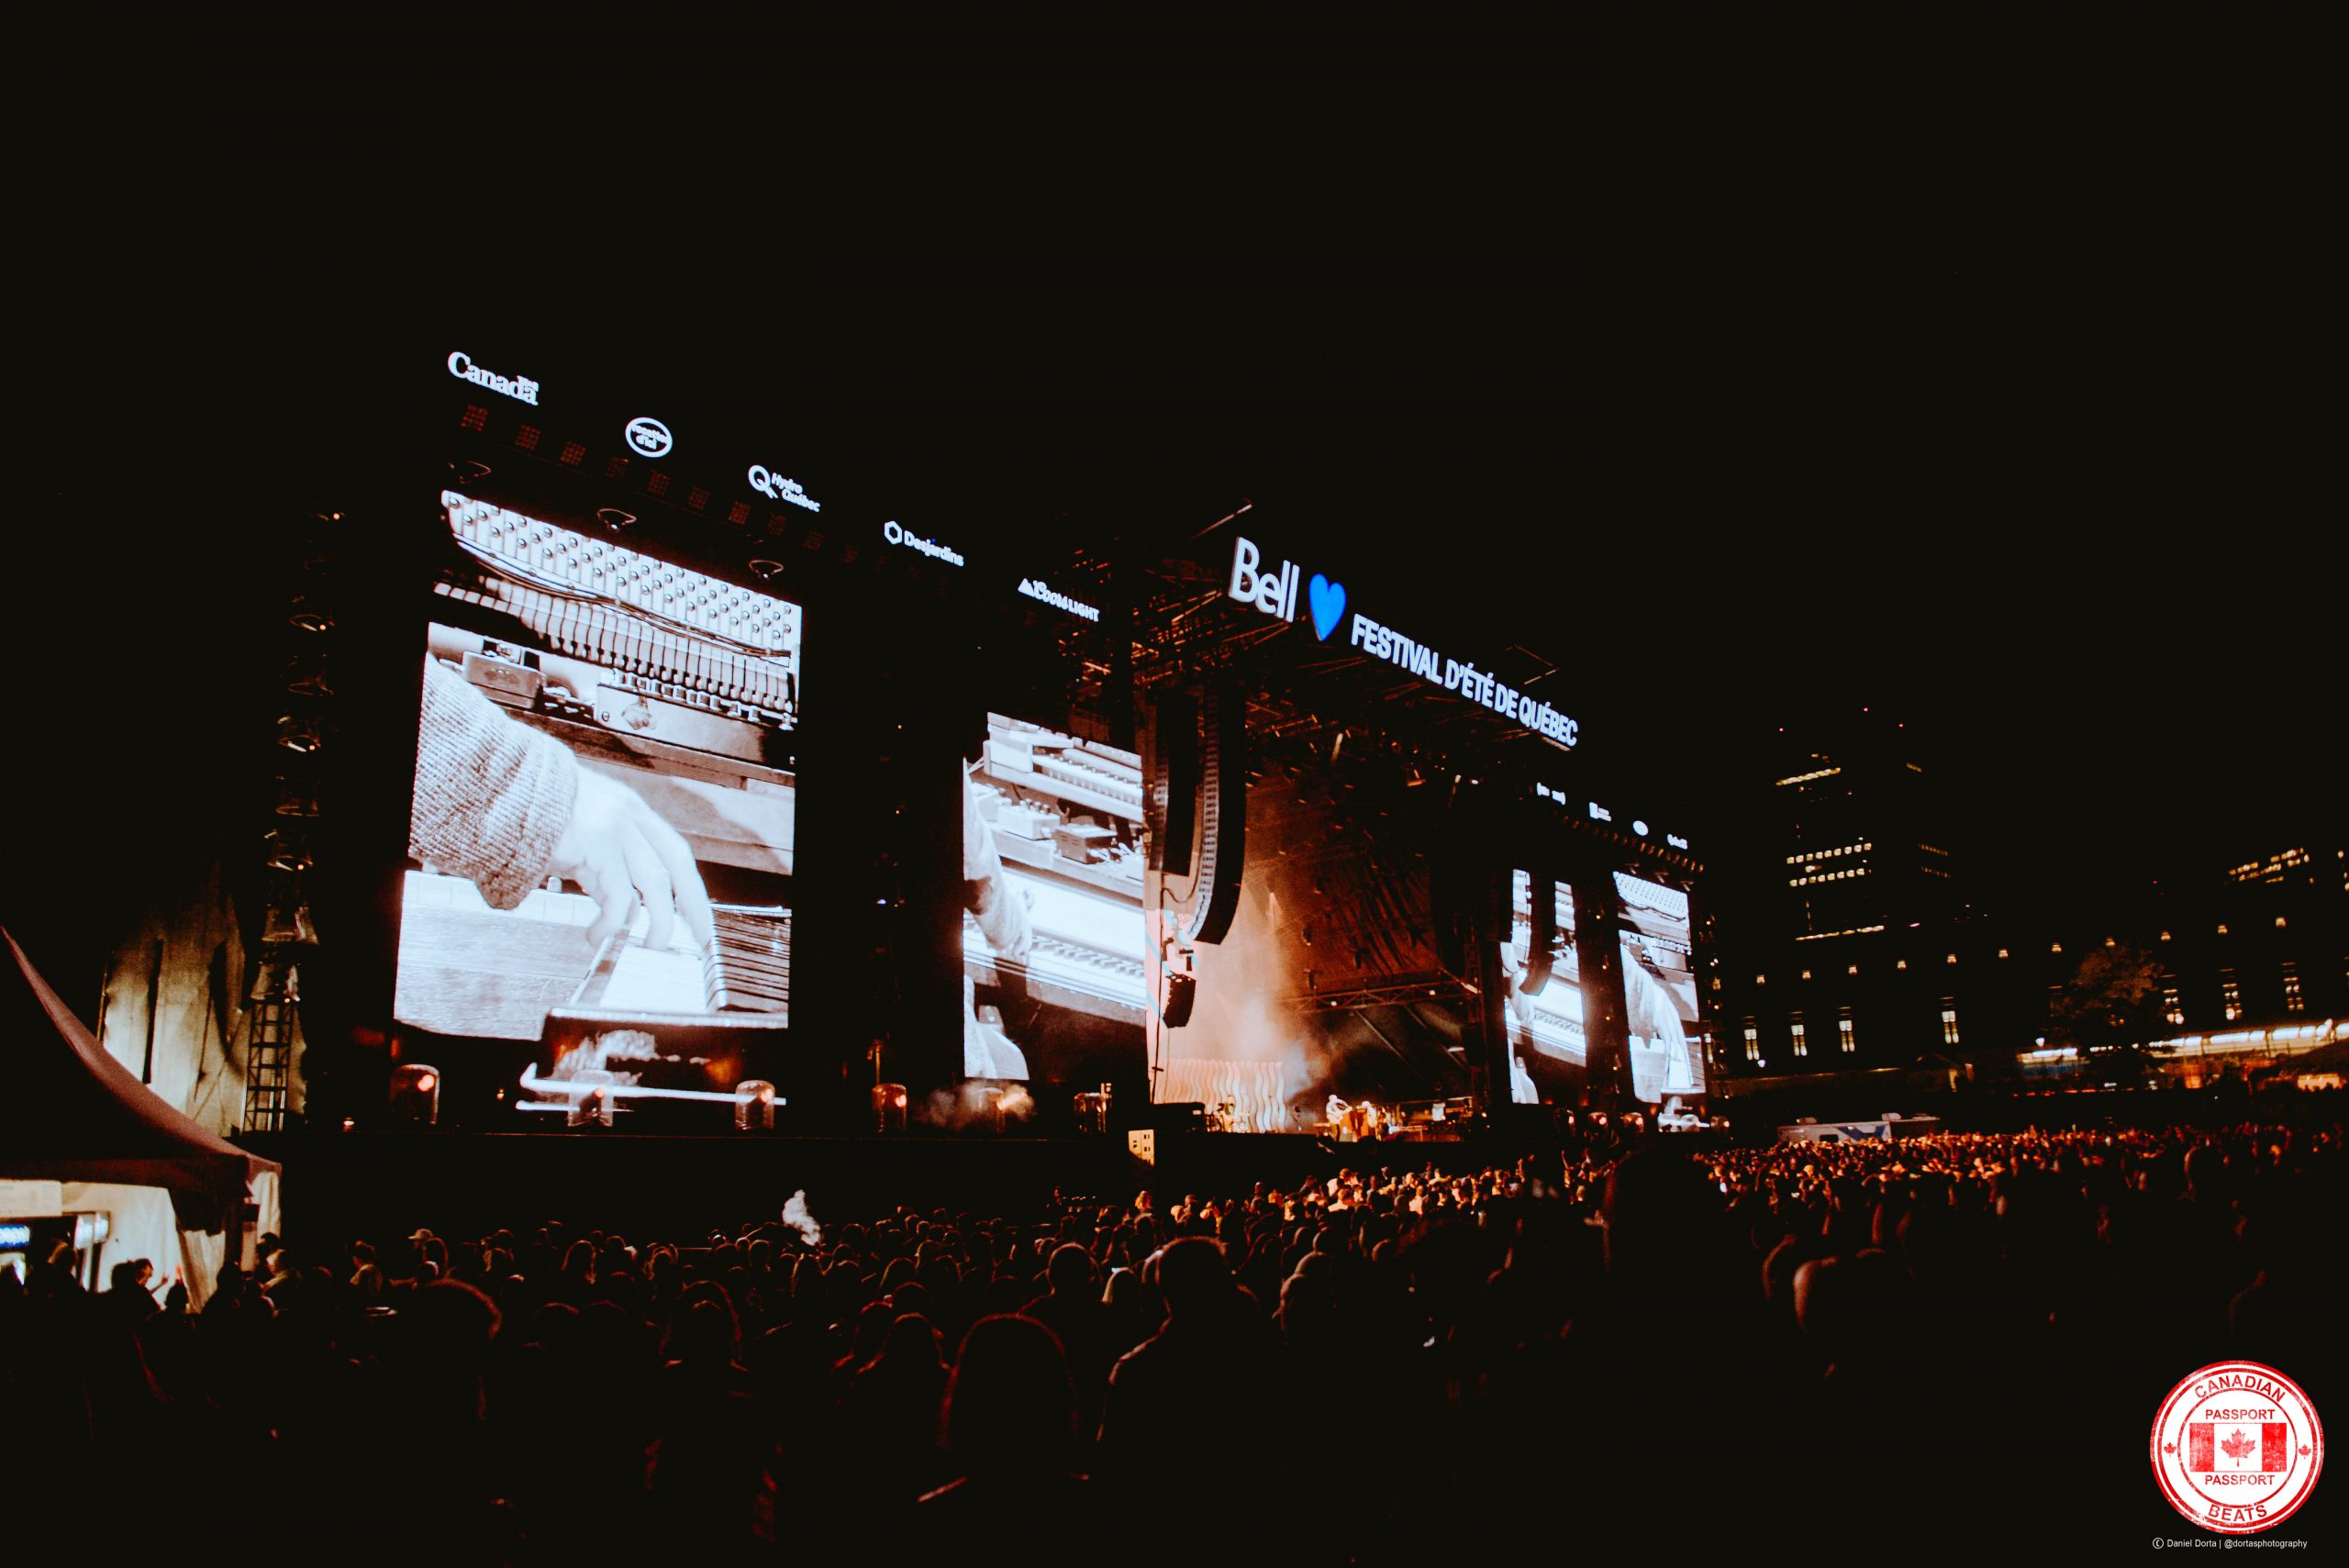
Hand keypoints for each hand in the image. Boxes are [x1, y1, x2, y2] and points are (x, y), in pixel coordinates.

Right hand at [548, 769, 715, 952]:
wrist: (502, 793)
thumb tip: (632, 912)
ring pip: (654, 882)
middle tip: (697, 938)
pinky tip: (596, 935)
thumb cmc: (538, 821)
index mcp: (631, 812)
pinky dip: (612, 922)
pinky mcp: (594, 840)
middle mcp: (629, 815)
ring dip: (657, 921)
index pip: (675, 852)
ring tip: (649, 947)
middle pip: (675, 865)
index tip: (700, 918)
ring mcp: (613, 825)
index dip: (692, 888)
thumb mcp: (585, 843)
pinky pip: (617, 893)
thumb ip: (612, 872)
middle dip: (693, 905)